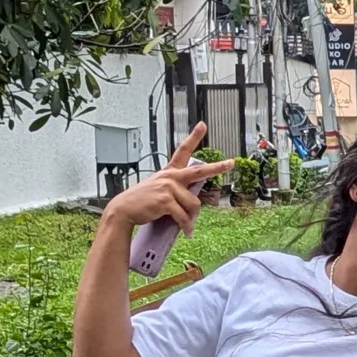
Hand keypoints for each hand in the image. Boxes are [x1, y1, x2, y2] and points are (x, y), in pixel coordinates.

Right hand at [102, 125, 221, 235]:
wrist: (124, 210)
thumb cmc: (143, 202)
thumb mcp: (159, 190)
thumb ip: (176, 190)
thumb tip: (194, 202)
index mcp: (169, 172)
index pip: (183, 150)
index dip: (194, 137)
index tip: (203, 125)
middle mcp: (170, 176)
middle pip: (199, 171)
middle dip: (218, 167)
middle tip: (232, 163)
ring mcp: (168, 187)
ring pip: (193, 204)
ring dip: (191, 218)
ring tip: (186, 225)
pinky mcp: (166, 201)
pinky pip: (184, 216)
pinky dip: (186, 226)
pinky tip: (186, 232)